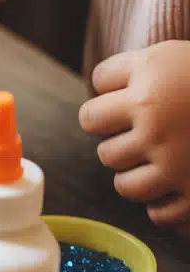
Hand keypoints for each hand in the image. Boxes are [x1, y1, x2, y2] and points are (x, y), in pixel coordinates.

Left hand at [79, 41, 189, 228]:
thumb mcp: (167, 56)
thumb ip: (124, 73)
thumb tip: (94, 96)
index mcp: (146, 93)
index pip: (90, 117)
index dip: (106, 113)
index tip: (126, 108)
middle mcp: (157, 129)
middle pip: (106, 154)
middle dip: (125, 146)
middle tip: (153, 136)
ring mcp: (178, 165)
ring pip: (126, 187)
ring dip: (140, 177)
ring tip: (164, 161)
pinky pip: (160, 215)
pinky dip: (167, 205)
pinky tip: (181, 184)